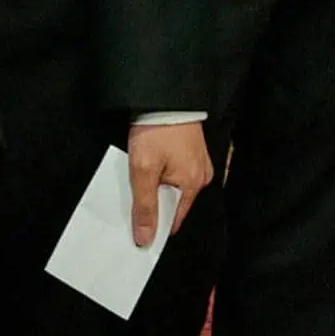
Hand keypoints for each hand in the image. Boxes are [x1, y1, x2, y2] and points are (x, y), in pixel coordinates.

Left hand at [127, 121, 213, 242]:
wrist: (164, 96)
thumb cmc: (156, 131)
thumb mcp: (143, 170)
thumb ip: (144, 206)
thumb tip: (145, 239)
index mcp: (193, 184)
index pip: (173, 220)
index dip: (154, 226)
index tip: (135, 228)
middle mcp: (202, 176)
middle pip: (173, 203)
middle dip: (154, 204)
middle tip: (132, 198)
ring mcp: (199, 161)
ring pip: (174, 187)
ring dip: (157, 187)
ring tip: (139, 179)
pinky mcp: (193, 150)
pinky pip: (177, 172)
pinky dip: (162, 174)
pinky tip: (149, 167)